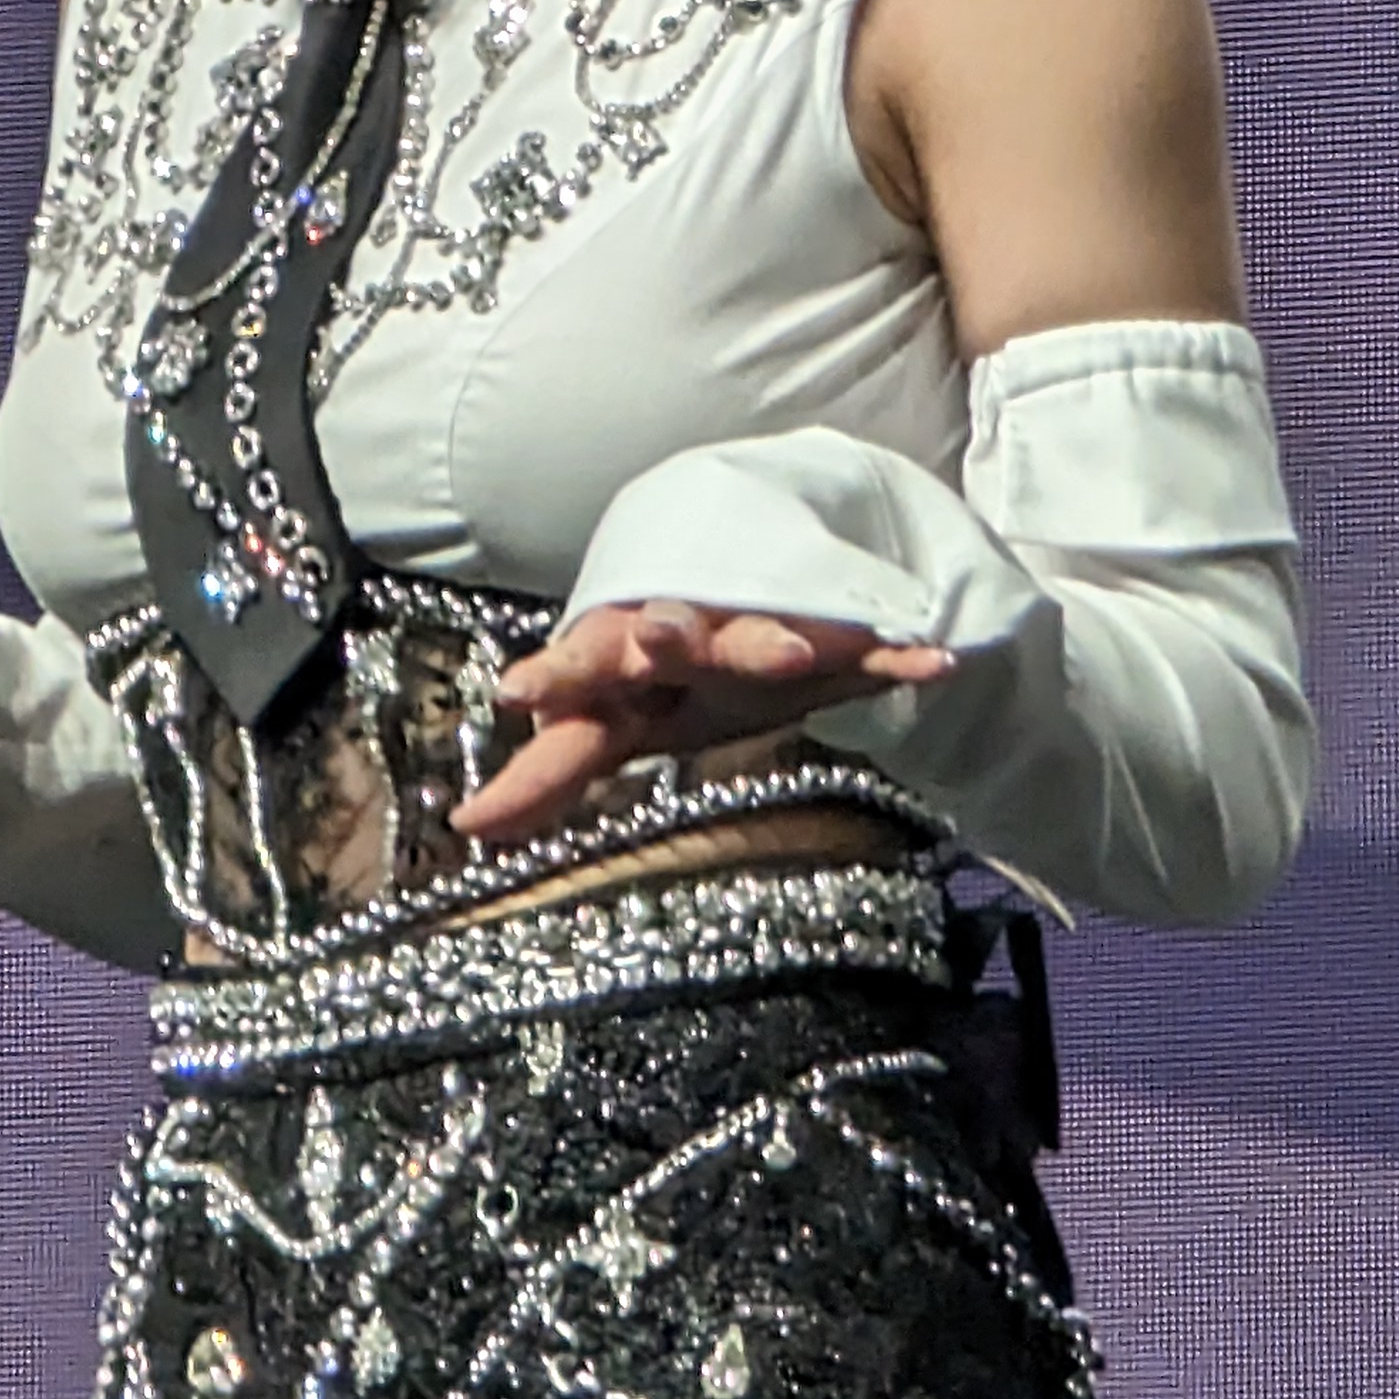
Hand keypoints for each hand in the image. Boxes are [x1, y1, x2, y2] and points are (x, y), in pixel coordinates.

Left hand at [448, 600, 952, 847]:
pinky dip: (903, 655)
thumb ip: (549, 772)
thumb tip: (468, 828)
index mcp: (637, 652)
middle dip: (668, 631)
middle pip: (676, 627)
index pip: (588, 658)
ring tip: (792, 648)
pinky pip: (877, 648)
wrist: (776, 569)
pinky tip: (931, 662)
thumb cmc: (682, 672)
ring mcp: (773, 628)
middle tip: (654, 635)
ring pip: (768, 627)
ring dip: (774, 636)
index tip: (518, 690)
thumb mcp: (622, 720)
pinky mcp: (843, 638)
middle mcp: (701, 630)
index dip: (559, 674)